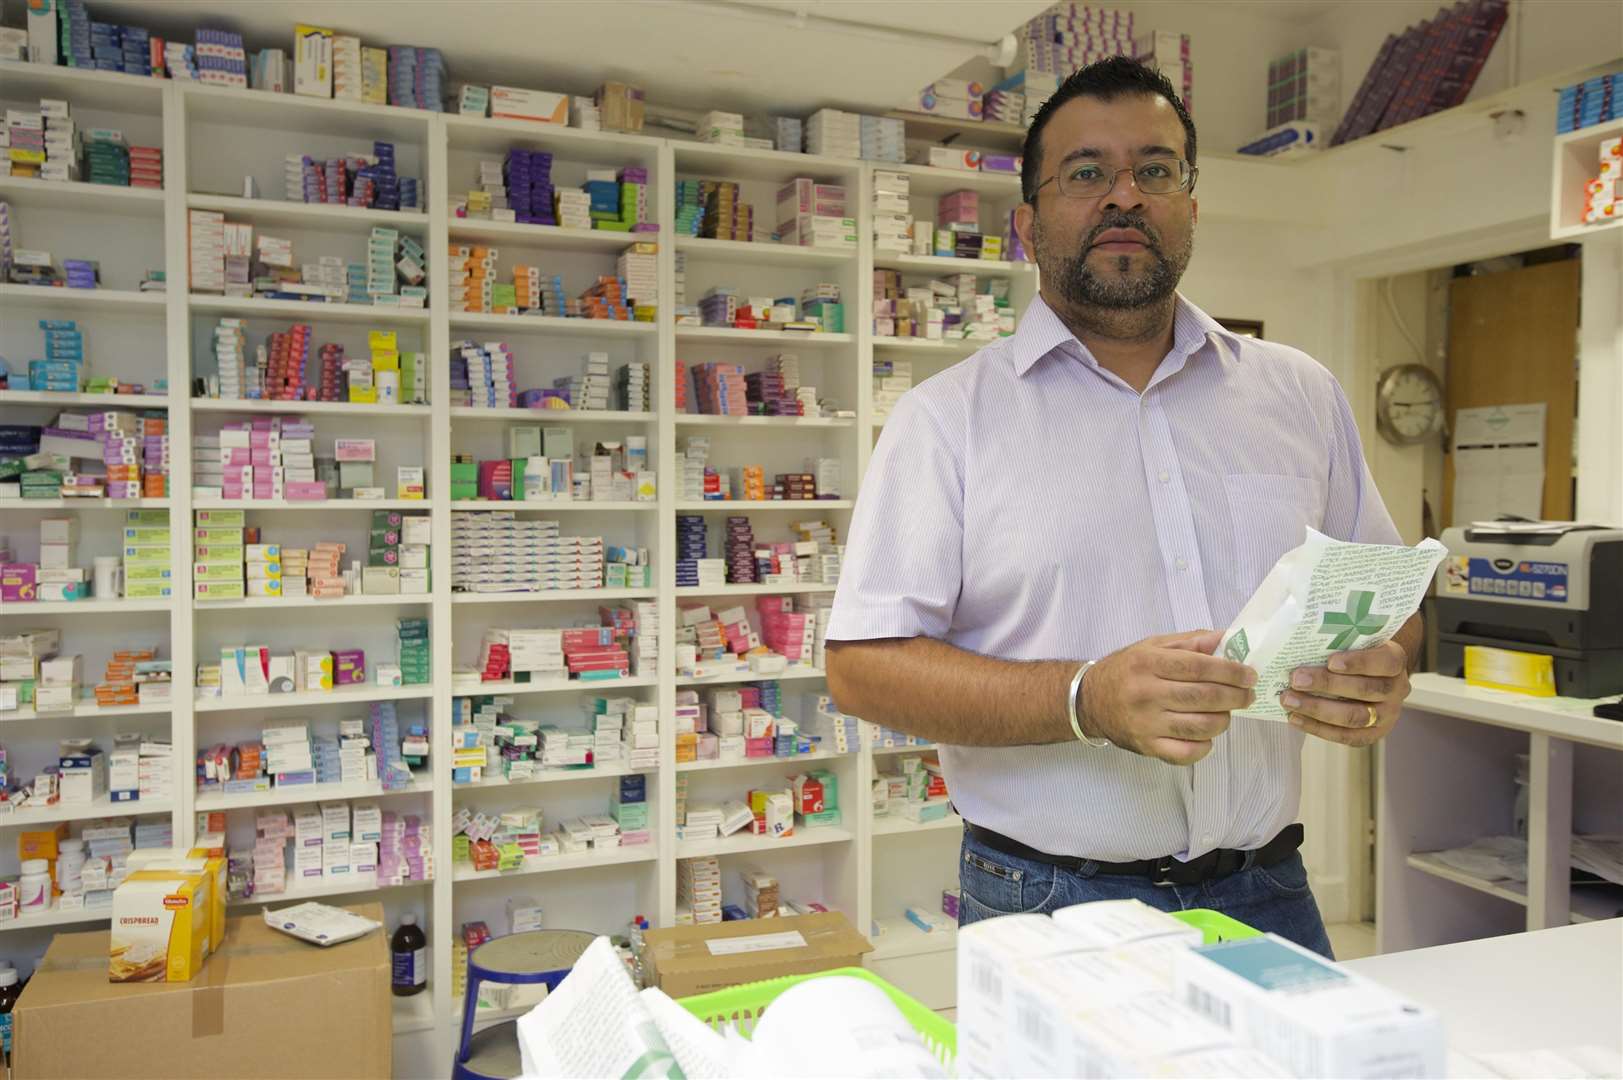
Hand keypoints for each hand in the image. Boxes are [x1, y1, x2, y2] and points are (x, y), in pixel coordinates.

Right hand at [1080, 630, 1256, 765]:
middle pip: (1203, 697)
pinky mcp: (1146, 747)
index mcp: (1147, 663)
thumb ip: (1190, 642)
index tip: (1249, 674)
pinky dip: (1205, 745)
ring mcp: (1145, 724)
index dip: (1229, 671)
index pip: (1198, 667)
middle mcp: (1145, 694)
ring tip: (1227, 712)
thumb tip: (1228, 638)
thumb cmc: (1125, 670)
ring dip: (1224, 719)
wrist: (1089, 701)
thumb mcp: (1151, 646)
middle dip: (1235, 696)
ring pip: (1200, 726)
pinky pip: (1187, 752)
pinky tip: (1206, 734)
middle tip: (1247, 694)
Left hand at [1281, 640, 1409, 746]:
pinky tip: (1296, 718)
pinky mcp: (1374, 734)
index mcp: (1395, 661)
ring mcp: (1388, 715)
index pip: (1384, 662)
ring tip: (1289, 700)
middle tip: (1296, 680)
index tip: (1330, 661)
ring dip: (1317, 709)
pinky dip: (1318, 728)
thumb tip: (1301, 644)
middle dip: (1327, 685)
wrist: (1374, 676)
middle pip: (1365, 690)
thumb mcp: (1356, 641)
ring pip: (1355, 716)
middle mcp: (1397, 689)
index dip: (1358, 662)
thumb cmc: (1357, 654)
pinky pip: (1346, 736)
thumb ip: (1338, 641)